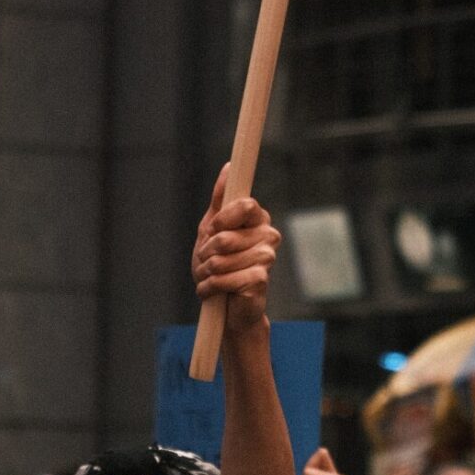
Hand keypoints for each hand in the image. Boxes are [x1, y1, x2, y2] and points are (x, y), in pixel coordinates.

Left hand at [192, 164, 281, 335]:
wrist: (226, 307)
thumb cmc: (219, 266)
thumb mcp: (212, 229)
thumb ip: (221, 199)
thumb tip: (229, 167)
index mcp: (258, 219)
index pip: (243, 205)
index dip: (222, 219)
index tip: (213, 231)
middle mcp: (268, 235)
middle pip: (224, 236)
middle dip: (205, 253)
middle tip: (207, 262)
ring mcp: (267, 258)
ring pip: (221, 260)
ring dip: (206, 273)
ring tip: (210, 278)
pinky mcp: (261, 279)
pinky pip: (225, 278)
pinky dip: (211, 287)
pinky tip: (215, 291)